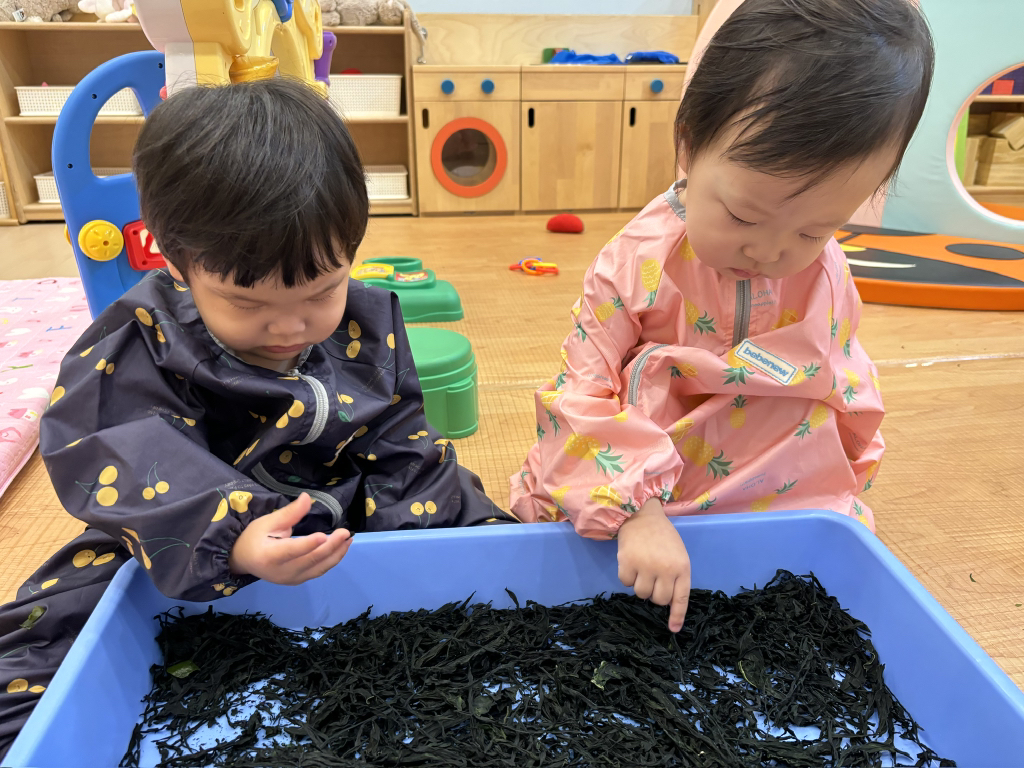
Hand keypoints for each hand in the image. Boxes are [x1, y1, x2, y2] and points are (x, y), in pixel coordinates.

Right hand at [228, 493, 351, 585]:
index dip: (308, 545)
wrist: (244, 560)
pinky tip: (341, 549)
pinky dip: (331, 560)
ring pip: (318, 568)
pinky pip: (318, 571)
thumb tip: (308, 497)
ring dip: (336, 554)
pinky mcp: (298, 580)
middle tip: (345, 532)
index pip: (291, 551)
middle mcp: (281, 572)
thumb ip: (290, 512)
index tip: (325, 536)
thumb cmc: (254, 537)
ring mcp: (291, 579)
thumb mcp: (268, 521)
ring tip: (348, 539)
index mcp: (269, 556)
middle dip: (330, 546)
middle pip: (310, 560)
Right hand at [616, 497, 690, 631]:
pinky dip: (627, 576)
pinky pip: (626, 583)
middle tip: (652, 578)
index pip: (680, 598)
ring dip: (639, 584)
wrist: (642, 515)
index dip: (676, 616)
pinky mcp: (628, 563)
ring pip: (641, 594)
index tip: (673, 629)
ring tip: (641, 567)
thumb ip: (676, 576)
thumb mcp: (677, 555)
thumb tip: (666, 602)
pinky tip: (631, 562)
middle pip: (658, 600)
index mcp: (682, 567)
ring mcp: (646, 567)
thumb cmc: (662, 537)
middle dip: (654, 593)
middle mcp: (666, 569)